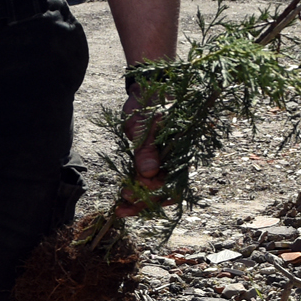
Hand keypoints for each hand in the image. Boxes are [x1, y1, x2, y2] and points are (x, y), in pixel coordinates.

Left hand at [111, 80, 166, 216]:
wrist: (145, 93)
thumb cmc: (149, 105)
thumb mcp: (145, 124)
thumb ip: (147, 149)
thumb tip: (148, 174)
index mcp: (181, 153)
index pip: (172, 183)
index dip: (152, 193)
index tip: (130, 194)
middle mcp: (176, 162)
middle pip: (165, 193)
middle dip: (143, 203)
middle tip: (121, 207)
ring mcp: (164, 164)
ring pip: (156, 192)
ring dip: (139, 202)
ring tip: (120, 208)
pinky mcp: (152, 163)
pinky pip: (147, 184)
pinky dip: (136, 192)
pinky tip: (124, 197)